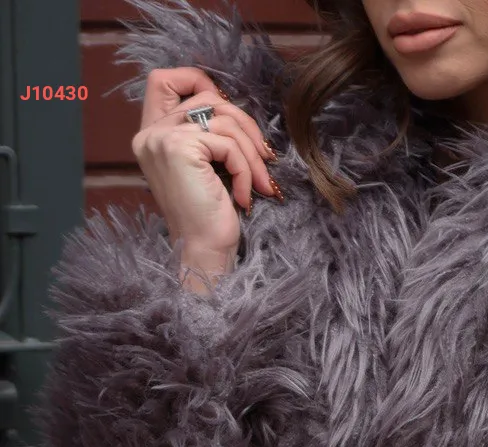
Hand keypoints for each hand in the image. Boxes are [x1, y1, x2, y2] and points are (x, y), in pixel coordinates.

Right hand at [132, 67, 280, 285]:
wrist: (203, 253)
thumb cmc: (209, 218)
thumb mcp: (206, 167)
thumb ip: (206, 135)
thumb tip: (236, 110)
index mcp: (151, 135)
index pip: (164, 79)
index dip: (199, 81)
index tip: (229, 112)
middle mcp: (150, 133)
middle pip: (209, 98)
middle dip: (245, 125)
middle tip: (265, 158)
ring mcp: (162, 139)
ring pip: (224, 120)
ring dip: (252, 153)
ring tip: (261, 183)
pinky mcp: (180, 149)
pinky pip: (228, 144)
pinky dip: (246, 171)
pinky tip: (245, 197)